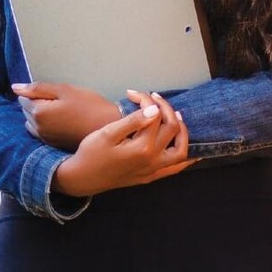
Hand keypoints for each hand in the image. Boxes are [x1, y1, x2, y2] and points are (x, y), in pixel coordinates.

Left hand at [11, 81, 120, 150]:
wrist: (108, 127)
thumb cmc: (88, 105)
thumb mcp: (64, 90)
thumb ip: (38, 88)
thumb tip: (15, 87)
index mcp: (38, 112)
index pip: (23, 98)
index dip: (36, 92)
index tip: (52, 91)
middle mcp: (37, 129)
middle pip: (26, 111)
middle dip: (36, 103)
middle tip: (58, 99)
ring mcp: (44, 139)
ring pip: (32, 122)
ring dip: (40, 115)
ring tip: (60, 110)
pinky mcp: (52, 145)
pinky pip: (40, 132)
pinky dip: (45, 125)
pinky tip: (61, 121)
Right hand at [52, 91, 194, 196]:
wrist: (83, 178)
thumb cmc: (92, 152)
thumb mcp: (108, 133)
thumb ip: (133, 121)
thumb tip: (155, 110)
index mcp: (142, 147)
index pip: (154, 116)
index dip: (146, 100)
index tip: (134, 94)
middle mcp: (153, 160)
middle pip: (172, 128)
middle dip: (165, 108)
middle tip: (153, 98)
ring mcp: (153, 170)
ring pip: (180, 151)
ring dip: (182, 131)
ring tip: (174, 117)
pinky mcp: (151, 177)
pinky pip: (175, 169)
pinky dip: (185, 158)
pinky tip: (188, 150)